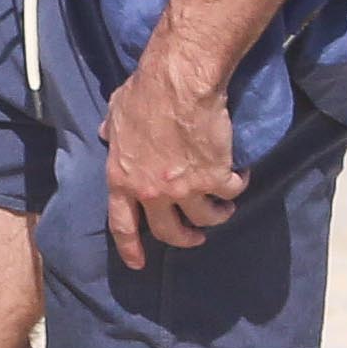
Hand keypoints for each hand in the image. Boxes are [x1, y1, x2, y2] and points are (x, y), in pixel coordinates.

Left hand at [101, 52, 245, 267]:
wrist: (178, 83)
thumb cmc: (145, 93)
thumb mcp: (116, 112)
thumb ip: (112, 129)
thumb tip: (105, 133)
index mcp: (122, 179)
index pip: (121, 224)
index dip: (130, 247)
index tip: (139, 264)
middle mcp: (152, 192)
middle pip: (169, 232)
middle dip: (185, 239)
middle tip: (196, 236)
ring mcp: (184, 188)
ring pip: (206, 218)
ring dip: (217, 216)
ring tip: (224, 208)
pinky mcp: (215, 178)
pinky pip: (231, 192)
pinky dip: (238, 187)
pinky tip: (241, 176)